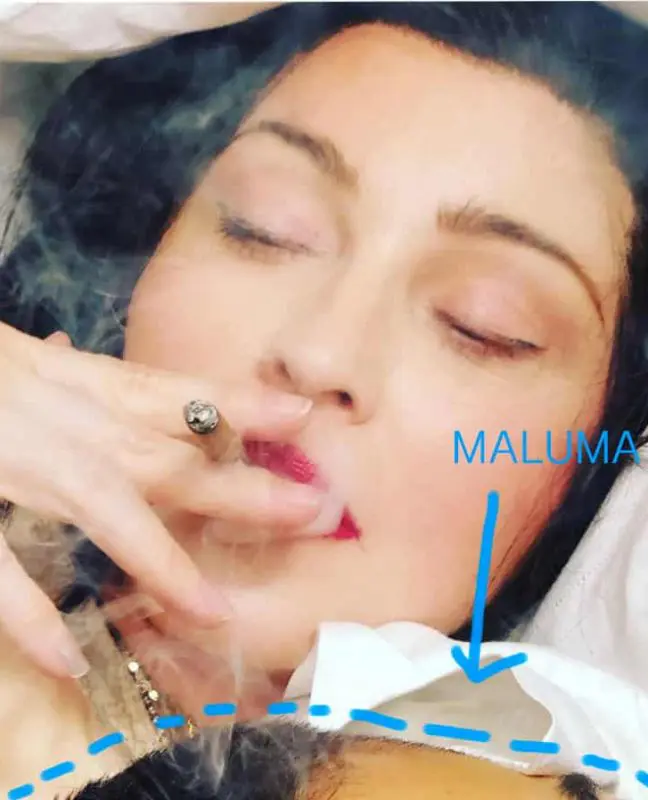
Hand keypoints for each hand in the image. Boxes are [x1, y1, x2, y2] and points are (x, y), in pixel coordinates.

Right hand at [0, 323, 320, 678]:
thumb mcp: (27, 360)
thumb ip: (71, 378)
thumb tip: (103, 368)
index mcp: (73, 381)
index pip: (172, 392)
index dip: (240, 404)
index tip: (304, 415)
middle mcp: (58, 417)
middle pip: (164, 454)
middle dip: (237, 486)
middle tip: (308, 511)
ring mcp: (12, 460)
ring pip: (102, 508)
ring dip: (160, 559)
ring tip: (213, 611)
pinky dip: (27, 613)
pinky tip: (68, 658)